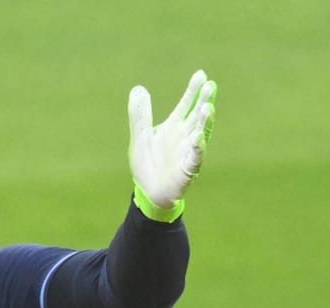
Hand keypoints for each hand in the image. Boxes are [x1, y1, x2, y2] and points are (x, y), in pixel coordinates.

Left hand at [127, 70, 216, 220]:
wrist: (147, 191)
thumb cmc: (148, 163)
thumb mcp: (140, 135)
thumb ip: (140, 114)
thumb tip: (138, 88)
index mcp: (174, 127)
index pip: (186, 105)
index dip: (193, 90)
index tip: (201, 74)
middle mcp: (184, 136)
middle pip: (196, 116)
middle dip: (203, 101)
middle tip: (211, 86)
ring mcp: (188, 152)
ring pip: (200, 133)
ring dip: (205, 121)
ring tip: (208, 107)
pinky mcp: (188, 169)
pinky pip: (195, 157)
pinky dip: (197, 147)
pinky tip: (198, 137)